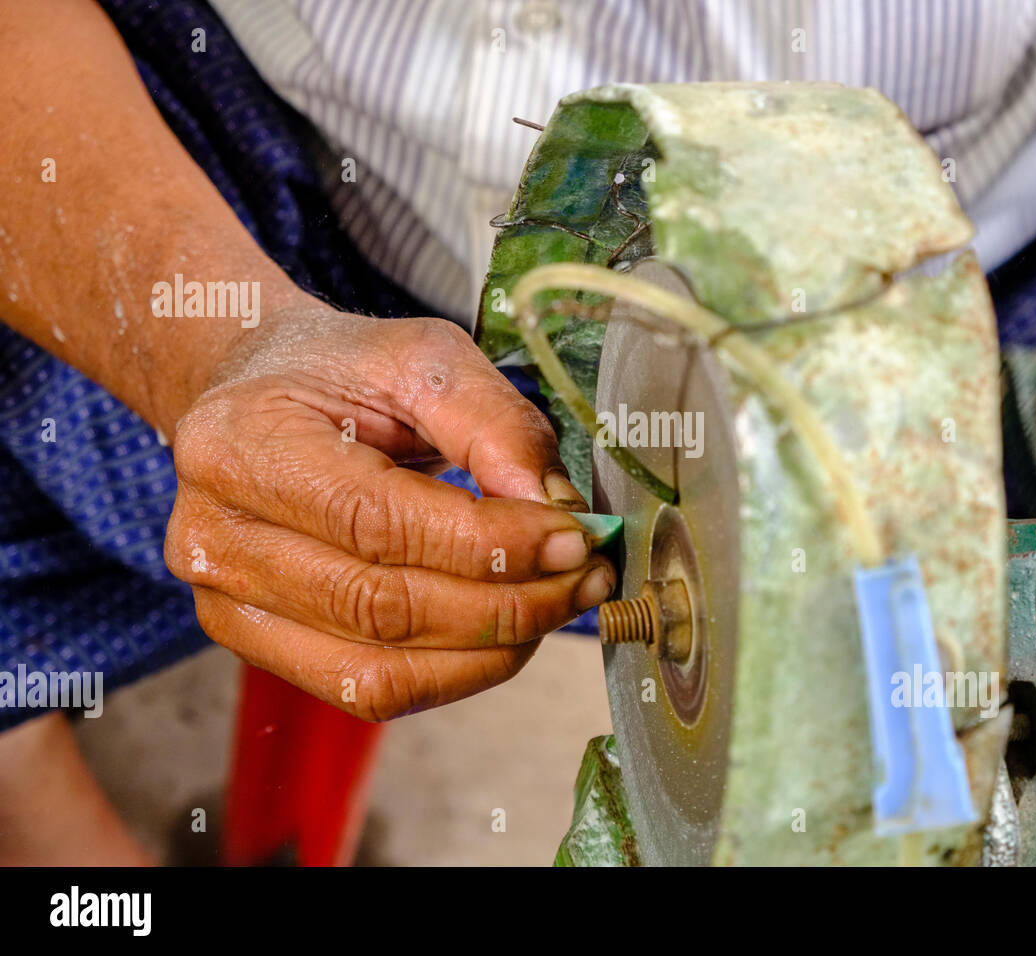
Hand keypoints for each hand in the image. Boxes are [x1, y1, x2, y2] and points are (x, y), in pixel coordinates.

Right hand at [164, 305, 613, 719]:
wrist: (257, 393)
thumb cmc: (338, 373)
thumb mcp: (422, 358)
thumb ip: (495, 424)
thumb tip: (558, 509)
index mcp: (241, 445)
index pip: (379, 521)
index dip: (490, 543)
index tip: (574, 536)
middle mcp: (215, 536)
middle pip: (382, 607)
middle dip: (508, 603)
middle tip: (585, 577)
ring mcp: (228, 604)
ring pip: (380, 669)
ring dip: (491, 649)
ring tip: (558, 605)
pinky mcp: (258, 644)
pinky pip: (368, 690)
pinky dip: (454, 674)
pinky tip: (504, 635)